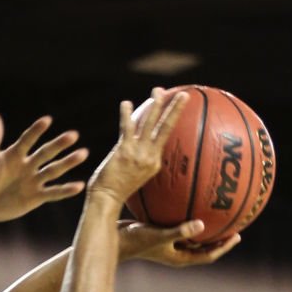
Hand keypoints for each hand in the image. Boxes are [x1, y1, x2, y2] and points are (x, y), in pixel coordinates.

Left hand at [0, 115, 86, 222]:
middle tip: (73, 135)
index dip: (36, 131)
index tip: (47, 120)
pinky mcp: (36, 197)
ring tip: (83, 154)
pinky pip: (53, 193)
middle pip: (45, 153)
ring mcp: (33, 180)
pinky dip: (65, 190)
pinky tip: (79, 185)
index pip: (28, 140)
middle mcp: (28, 164)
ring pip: (53, 170)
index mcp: (15, 154)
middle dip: (59, 145)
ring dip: (67, 163)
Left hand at [86, 87, 189, 205]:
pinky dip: (126, 114)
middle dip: (175, 109)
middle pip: (166, 128)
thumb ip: (143, 162)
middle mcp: (150, 157)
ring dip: (155, 105)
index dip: (171, 121)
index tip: (176, 107)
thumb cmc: (118, 190)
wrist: (106, 200)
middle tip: (184, 94)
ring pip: (150, 124)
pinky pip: (127, 127)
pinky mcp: (124, 151)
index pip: (165, 138)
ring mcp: (138, 154)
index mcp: (155, 163)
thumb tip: (146, 153)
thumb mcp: (138, 176)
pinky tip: (126, 104)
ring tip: (158, 91)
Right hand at [118, 219, 241, 266]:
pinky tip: (192, 199)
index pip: (207, 255)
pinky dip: (189, 216)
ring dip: (206, 227)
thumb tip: (203, 224)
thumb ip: (180, 231)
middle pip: (204, 247)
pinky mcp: (162, 233)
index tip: (237, 236)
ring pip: (194, 236)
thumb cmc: (135, 240)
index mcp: (179, 257)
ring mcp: (169, 243)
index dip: (223, 247)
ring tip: (218, 213)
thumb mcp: (158, 235)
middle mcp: (177, 252)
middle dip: (220, 237)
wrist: (114, 239)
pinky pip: (182, 224)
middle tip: (234, 225)